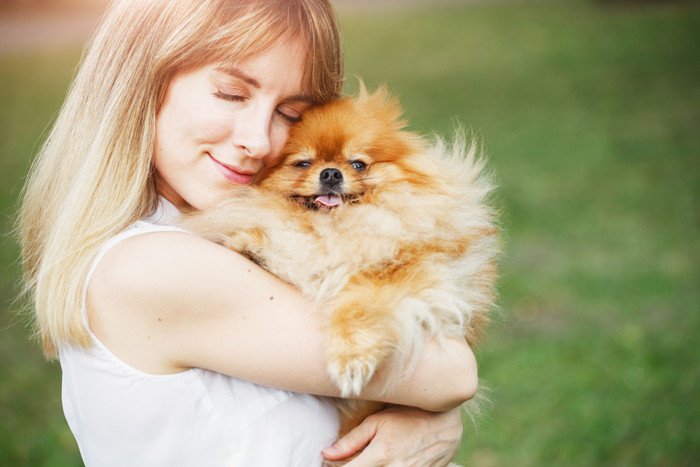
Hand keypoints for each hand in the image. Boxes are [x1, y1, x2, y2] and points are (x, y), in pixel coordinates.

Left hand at [322, 405, 462, 465]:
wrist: (445, 423)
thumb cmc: (408, 415)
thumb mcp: (378, 422)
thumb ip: (352, 440)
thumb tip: (327, 453)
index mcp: (380, 455)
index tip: (330, 463)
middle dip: (353, 466)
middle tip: (352, 459)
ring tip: (372, 458)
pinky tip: (384, 461)